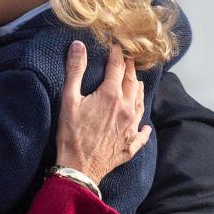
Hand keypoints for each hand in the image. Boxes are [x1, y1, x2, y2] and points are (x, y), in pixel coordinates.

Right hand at [55, 42, 150, 183]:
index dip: (117, 54)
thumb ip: (75, 71)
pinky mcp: (131, 144)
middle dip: (130, 69)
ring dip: (138, 91)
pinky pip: (143, 133)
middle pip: (132, 83)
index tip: (117, 46)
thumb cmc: (71, 133)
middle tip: (129, 60)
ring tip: (137, 83)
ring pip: (140, 104)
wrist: (79, 167)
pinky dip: (145, 127)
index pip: (118, 68)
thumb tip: (79, 46)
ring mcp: (131, 127)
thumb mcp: (68, 99)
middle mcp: (126, 109)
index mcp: (111, 95)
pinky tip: (145, 126)